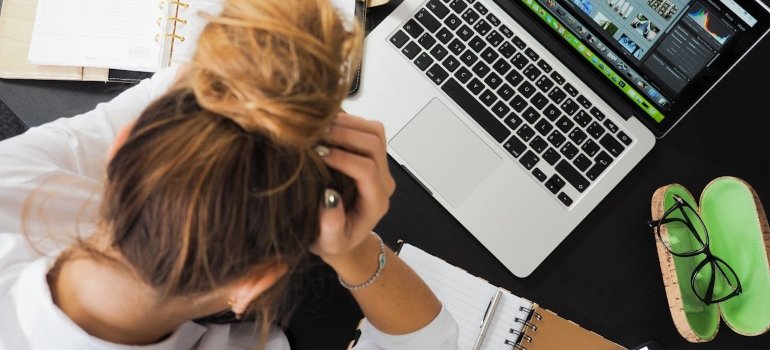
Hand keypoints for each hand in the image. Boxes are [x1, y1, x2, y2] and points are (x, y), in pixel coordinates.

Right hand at [309, 113, 394, 265]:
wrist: (344, 235)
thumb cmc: (335, 240)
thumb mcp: (329, 243)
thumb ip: (331, 226)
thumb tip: (329, 198)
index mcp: (376, 202)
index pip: (367, 170)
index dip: (343, 158)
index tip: (317, 154)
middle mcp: (383, 181)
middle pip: (374, 144)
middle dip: (344, 134)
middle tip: (315, 135)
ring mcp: (380, 165)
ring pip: (374, 131)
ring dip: (347, 124)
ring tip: (318, 127)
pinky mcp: (371, 154)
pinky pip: (367, 128)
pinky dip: (347, 121)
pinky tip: (324, 126)